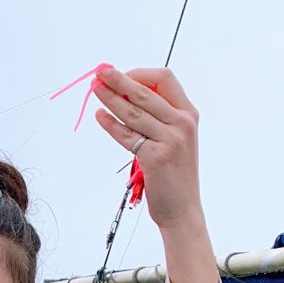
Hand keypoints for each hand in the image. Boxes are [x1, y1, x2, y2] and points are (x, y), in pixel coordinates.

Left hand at [92, 65, 204, 231]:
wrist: (183, 210)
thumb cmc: (174, 175)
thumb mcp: (175, 139)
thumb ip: (159, 118)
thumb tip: (127, 95)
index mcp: (188, 114)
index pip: (165, 79)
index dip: (140, 74)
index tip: (122, 76)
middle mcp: (182, 123)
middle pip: (145, 92)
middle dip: (119, 80)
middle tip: (100, 72)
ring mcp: (171, 139)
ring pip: (133, 111)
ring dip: (110, 98)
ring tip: (95, 90)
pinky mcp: (156, 157)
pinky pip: (127, 136)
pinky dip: (110, 125)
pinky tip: (99, 116)